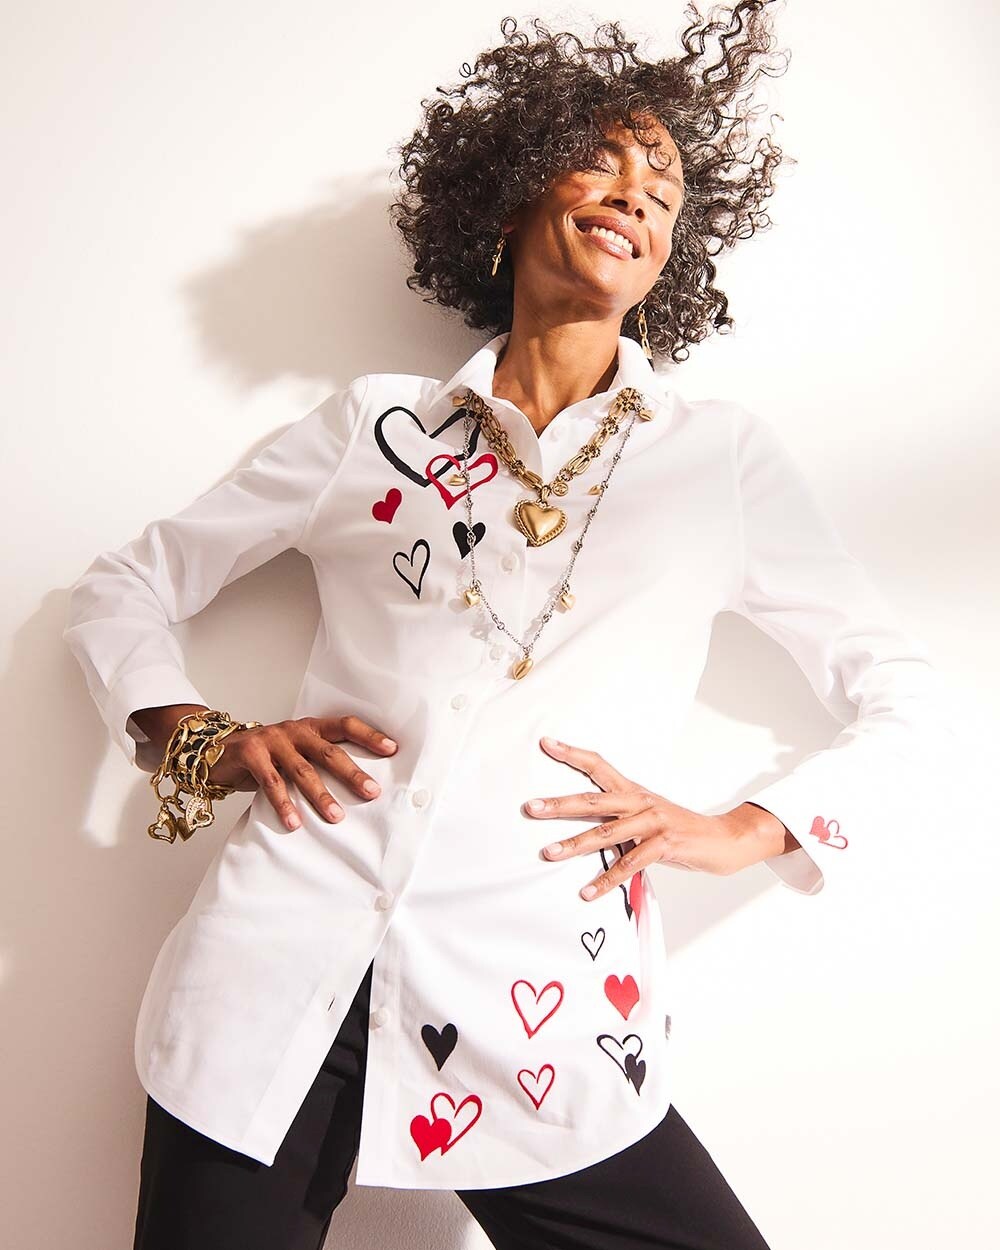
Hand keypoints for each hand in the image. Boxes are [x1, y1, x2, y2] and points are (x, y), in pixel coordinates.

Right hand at [206, 715, 397, 830]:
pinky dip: (283, 804)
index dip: (369, 735)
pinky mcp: (250, 754)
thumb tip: (358, 788)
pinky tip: (294, 823)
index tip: (393, 749)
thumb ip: (318, 762)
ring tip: (336, 817)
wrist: (216, 750)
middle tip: (372, 792)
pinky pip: (270, 783)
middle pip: (329, 751)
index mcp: (310, 727)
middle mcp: (294, 730)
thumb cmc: (266, 756)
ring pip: (302, 770)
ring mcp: (272, 740)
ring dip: (320, 795)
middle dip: (352, 773)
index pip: (345, 725)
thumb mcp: (294, 753)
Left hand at [523, 737, 783, 899]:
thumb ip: (619, 819)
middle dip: (559, 804)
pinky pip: (629, 864)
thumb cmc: (680, 829)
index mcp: (634, 791)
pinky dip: (607, 880)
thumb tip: (584, 827)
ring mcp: (654, 822)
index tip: (546, 743)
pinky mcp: (665, 845)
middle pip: (593, 799)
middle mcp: (641, 802)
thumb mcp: (648, 816)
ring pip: (607, 833)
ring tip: (548, 854)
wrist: (725, 839)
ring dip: (574, 845)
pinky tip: (588, 892)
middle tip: (531, 808)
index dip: (573, 754)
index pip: (599, 765)